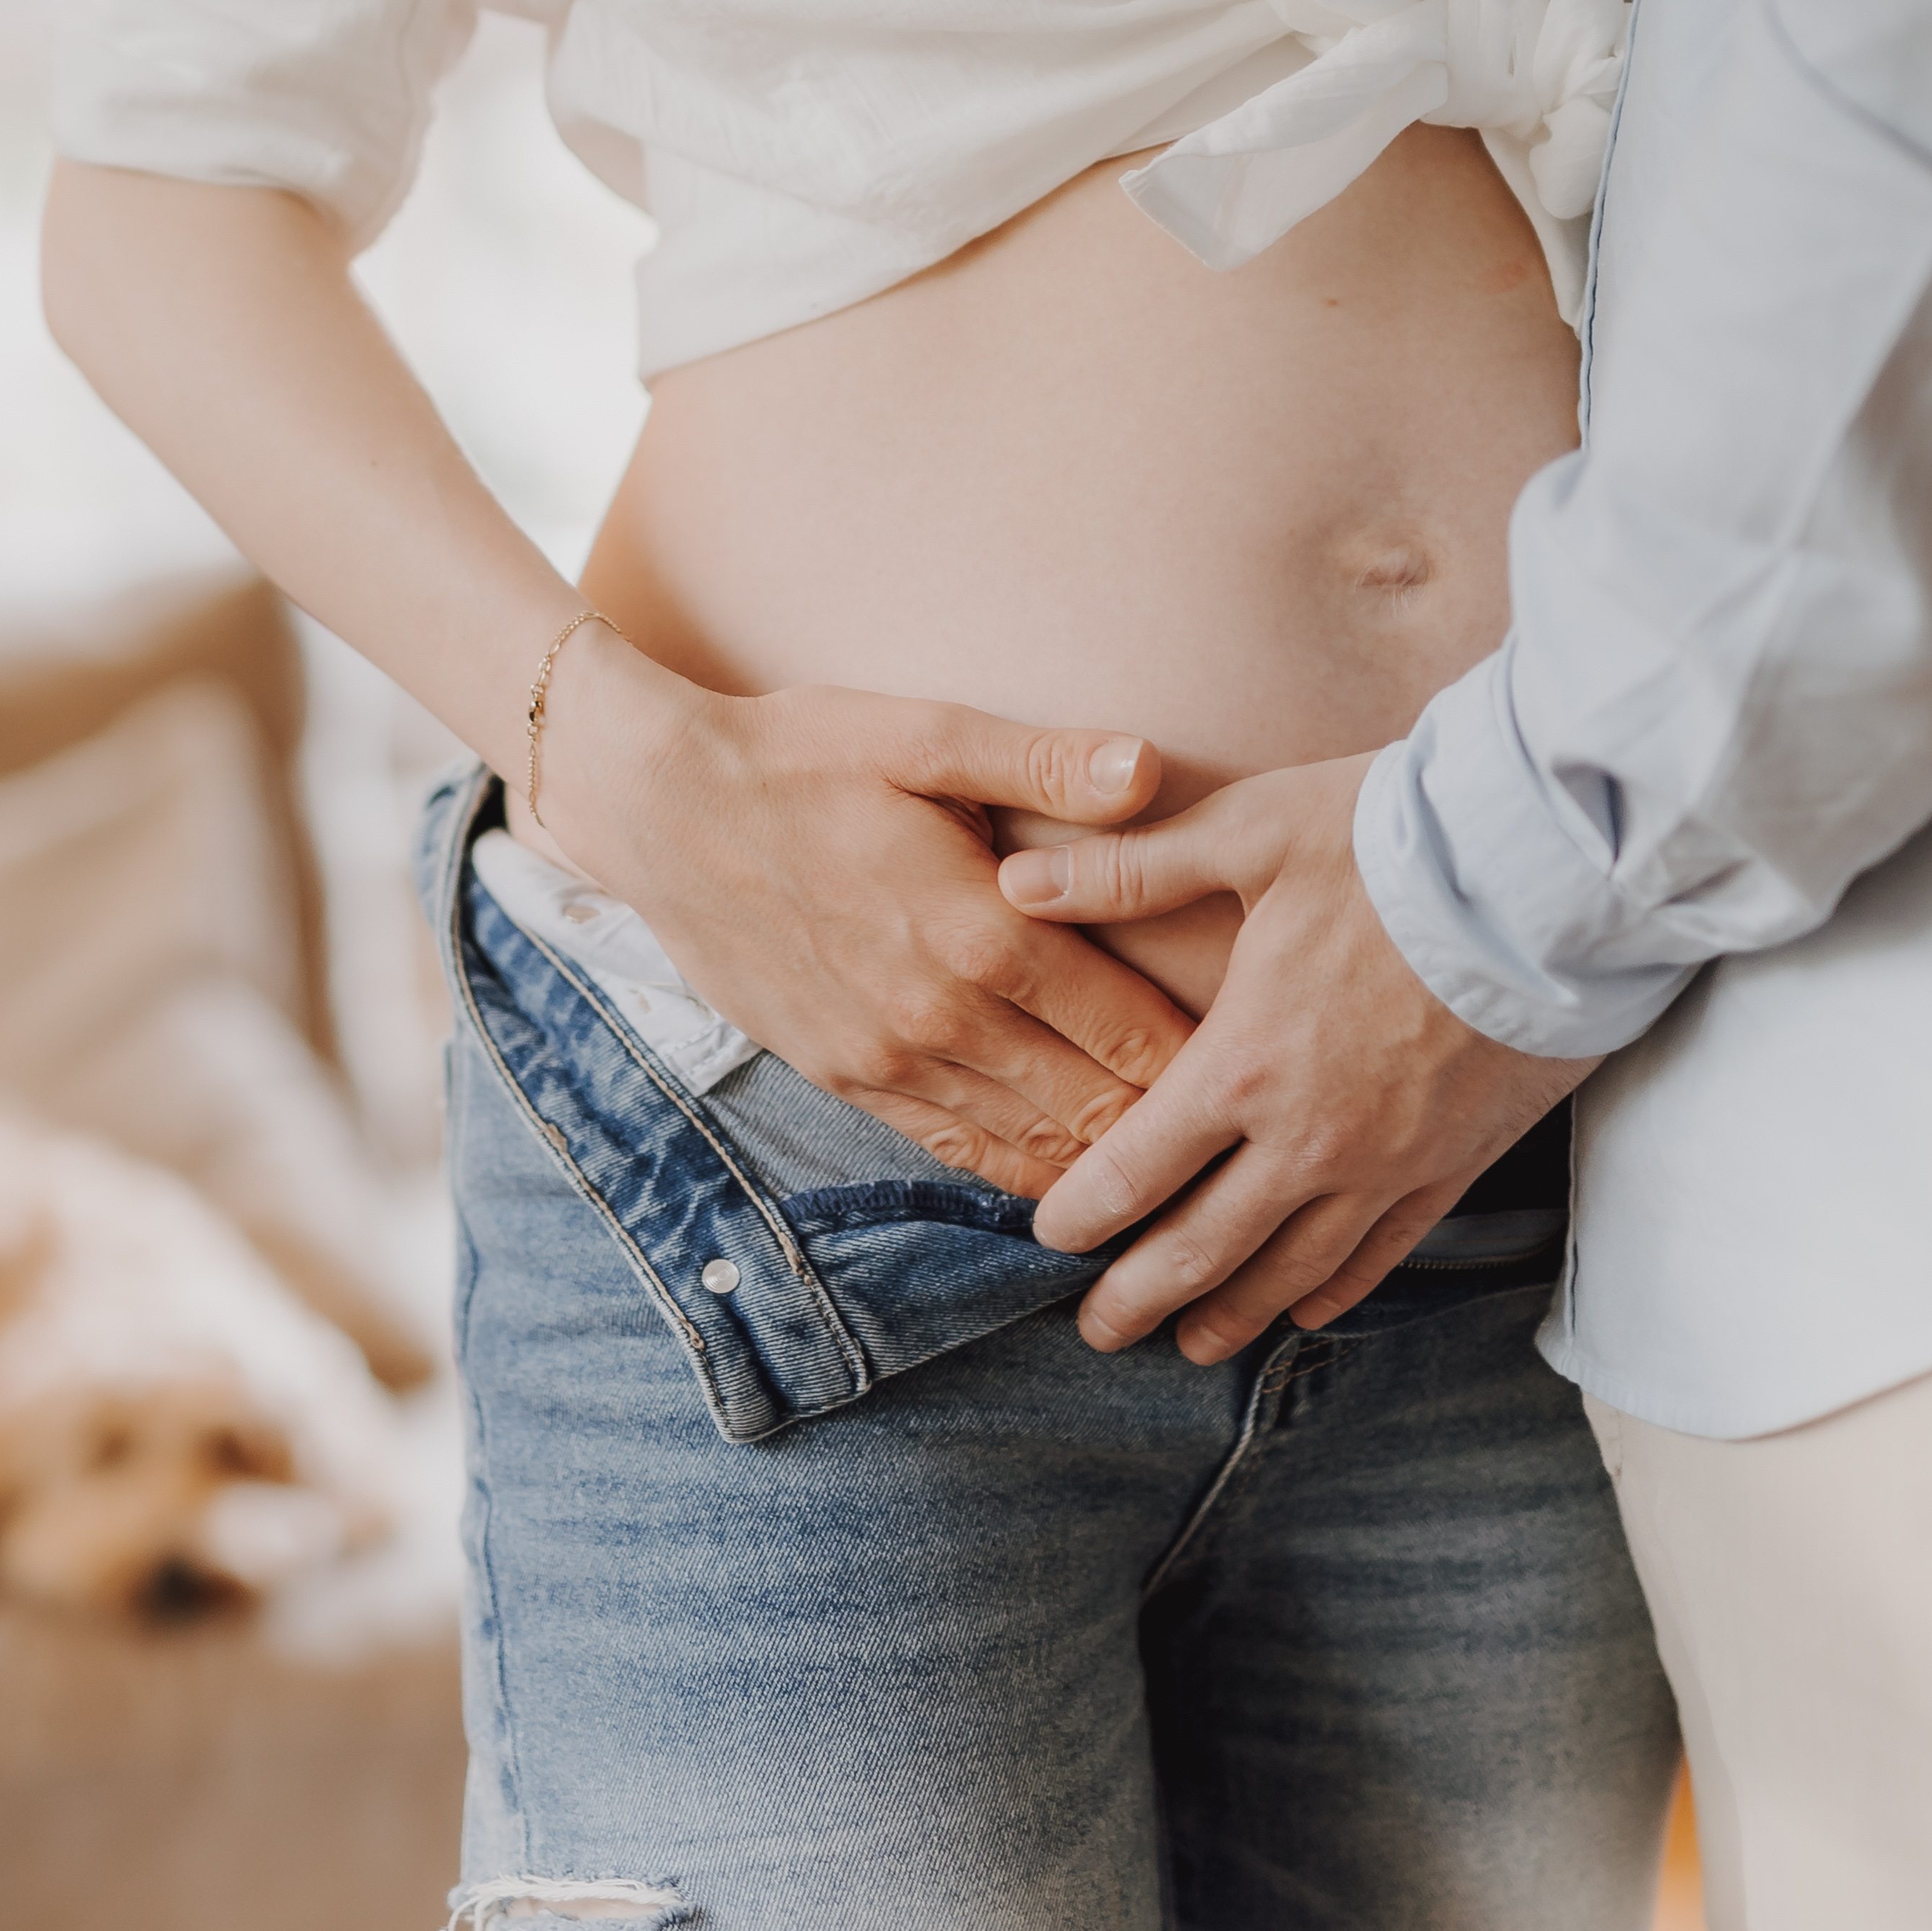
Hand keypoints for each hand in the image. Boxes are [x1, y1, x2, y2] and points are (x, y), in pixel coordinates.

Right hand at [533, 631, 1205, 1197]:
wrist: (658, 810)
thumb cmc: (800, 755)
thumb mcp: (924, 734)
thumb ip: (1045, 763)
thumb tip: (1150, 768)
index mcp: (983, 935)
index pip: (1134, 1036)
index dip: (1211, 1072)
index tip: (1273, 1080)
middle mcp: (942, 1018)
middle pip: (1094, 1112)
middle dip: (1175, 1142)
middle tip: (1255, 1158)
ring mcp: (888, 1062)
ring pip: (1029, 1152)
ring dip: (1104, 1174)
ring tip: (1184, 1196)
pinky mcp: (845, 1078)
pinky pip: (955, 1152)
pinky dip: (1020, 1173)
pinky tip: (1069, 1183)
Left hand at [1004, 754, 1586, 1360]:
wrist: (1560, 870)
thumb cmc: (1399, 839)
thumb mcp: (1249, 831)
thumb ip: (1127, 869)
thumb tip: (1016, 878)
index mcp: (1243, 1062)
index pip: (1135, 1170)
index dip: (1083, 1216)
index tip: (1050, 1240)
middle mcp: (1309, 1136)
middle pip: (1204, 1247)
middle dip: (1140, 1298)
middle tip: (1099, 1334)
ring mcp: (1388, 1161)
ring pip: (1293, 1271)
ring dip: (1234, 1312)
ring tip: (1193, 1344)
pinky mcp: (1456, 1162)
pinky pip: (1383, 1252)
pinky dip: (1335, 1291)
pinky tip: (1305, 1310)